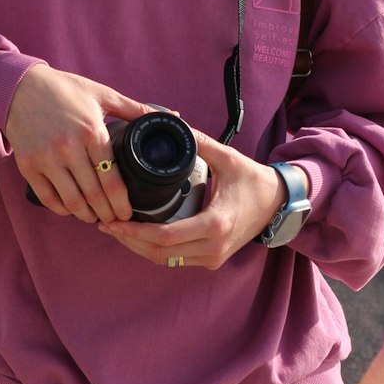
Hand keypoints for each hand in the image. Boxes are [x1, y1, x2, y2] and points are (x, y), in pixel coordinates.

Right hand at [5, 64, 147, 223]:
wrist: (22, 87)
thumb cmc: (66, 90)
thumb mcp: (103, 95)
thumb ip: (135, 109)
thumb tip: (172, 115)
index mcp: (91, 131)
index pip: (112, 179)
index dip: (122, 203)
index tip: (128, 212)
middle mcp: (68, 147)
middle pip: (94, 196)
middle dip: (108, 213)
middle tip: (116, 220)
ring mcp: (46, 159)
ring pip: (72, 202)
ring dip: (88, 215)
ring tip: (97, 216)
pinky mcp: (28, 166)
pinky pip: (49, 199)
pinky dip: (64, 209)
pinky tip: (73, 208)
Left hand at [99, 131, 303, 269]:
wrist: (278, 204)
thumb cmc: (252, 180)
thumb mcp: (227, 157)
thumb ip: (199, 142)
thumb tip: (174, 122)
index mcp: (215, 223)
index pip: (165, 237)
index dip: (135, 232)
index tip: (113, 220)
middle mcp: (213, 247)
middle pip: (160, 253)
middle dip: (129, 241)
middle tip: (105, 223)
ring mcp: (213, 257)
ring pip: (166, 261)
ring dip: (139, 247)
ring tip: (116, 229)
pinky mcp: (212, 259)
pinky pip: (176, 260)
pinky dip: (155, 250)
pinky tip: (138, 235)